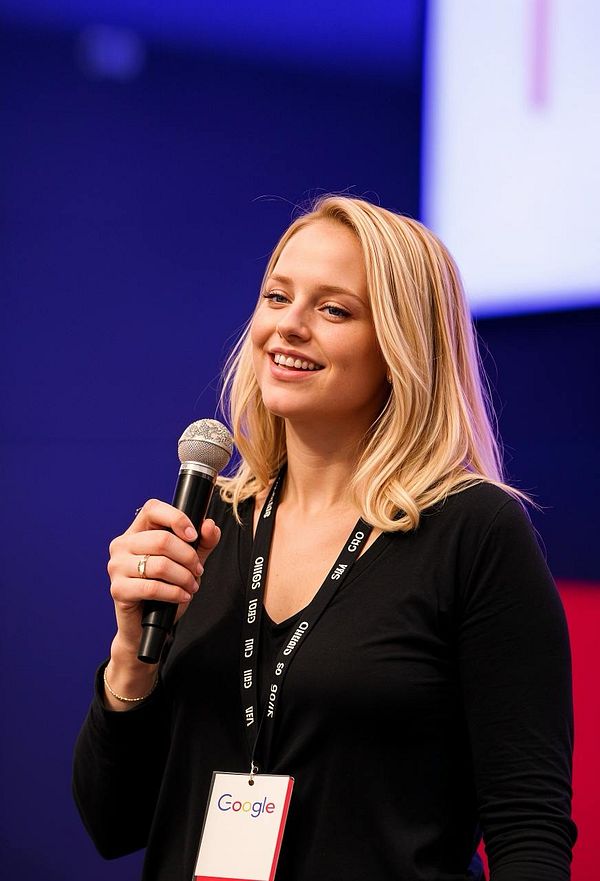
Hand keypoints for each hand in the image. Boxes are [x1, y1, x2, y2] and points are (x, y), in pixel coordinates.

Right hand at [106, 498, 220, 670]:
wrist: (146, 626)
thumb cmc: (164, 590)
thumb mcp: (188, 562)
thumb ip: (203, 542)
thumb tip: (209, 525)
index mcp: (136, 532)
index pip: (153, 509)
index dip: (177, 518)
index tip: (193, 536)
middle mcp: (122, 545)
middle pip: (162, 540)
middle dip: (188, 557)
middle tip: (198, 570)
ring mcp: (116, 567)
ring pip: (160, 564)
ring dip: (184, 577)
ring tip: (191, 585)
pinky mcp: (118, 589)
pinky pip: (152, 587)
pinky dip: (174, 592)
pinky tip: (182, 596)